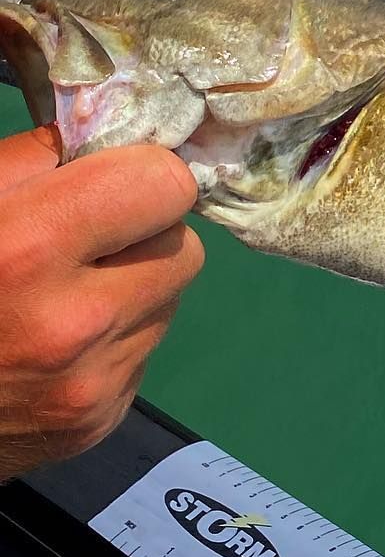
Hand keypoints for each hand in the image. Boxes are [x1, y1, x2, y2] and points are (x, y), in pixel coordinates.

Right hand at [0, 127, 203, 481]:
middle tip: (90, 238)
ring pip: (168, 299)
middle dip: (145, 234)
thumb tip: (105, 137)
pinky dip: (115, 337)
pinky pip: (144, 349)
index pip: (165, 185)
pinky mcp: (101, 418)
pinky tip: (58, 341)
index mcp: (29, 251)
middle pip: (184, 246)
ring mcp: (93, 382)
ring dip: (133, 286)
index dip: (142, 175)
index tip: (113, 181)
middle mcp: (75, 323)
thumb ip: (33, 161)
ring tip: (63, 292)